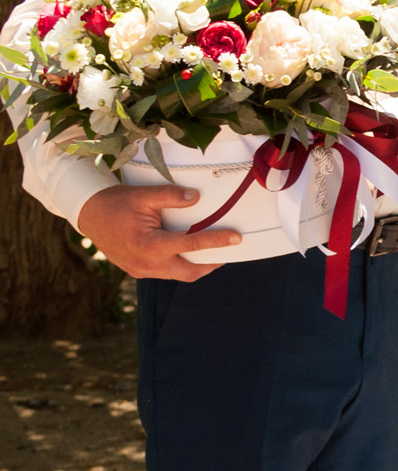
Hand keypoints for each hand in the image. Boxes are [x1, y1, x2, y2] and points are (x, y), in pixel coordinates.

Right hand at [75, 184, 243, 280]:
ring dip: (197, 266)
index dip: (217, 242)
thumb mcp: (143, 195)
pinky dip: (181, 264)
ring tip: (213, 252)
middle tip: (229, 251)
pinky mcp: (138, 271)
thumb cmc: (114, 203)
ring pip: (179, 275)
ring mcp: (141, 270)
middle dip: (212, 264)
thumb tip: (196, 198)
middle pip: (190, 272)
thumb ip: (170, 196)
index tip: (237, 238)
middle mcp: (147, 263)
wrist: (88, 215)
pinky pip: (166, 272)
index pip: (192, 245)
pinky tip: (189, 253)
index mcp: (150, 245)